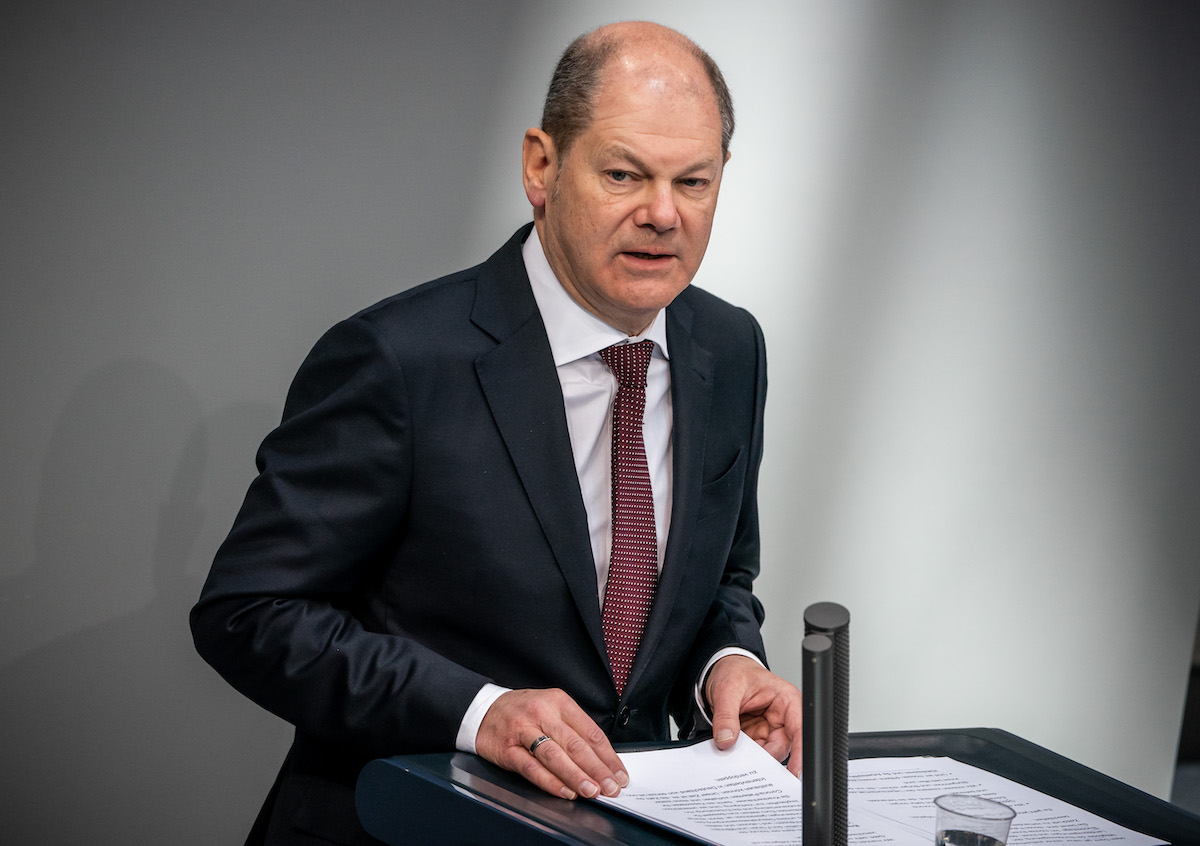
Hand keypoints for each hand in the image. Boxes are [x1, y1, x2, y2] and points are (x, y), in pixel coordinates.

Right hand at [474, 688, 629, 800]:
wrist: (484, 710)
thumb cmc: (523, 712)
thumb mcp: (551, 709)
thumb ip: (574, 730)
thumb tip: (602, 761)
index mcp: (559, 702)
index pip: (590, 732)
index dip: (608, 756)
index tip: (619, 774)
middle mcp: (542, 713)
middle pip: (575, 744)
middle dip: (597, 769)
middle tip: (610, 787)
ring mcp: (523, 730)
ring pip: (554, 756)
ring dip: (576, 776)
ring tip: (592, 791)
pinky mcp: (507, 749)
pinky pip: (531, 767)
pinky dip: (549, 781)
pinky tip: (564, 791)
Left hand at [705, 655, 802, 775]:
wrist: (723, 670)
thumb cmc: (735, 672)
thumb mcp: (727, 689)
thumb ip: (726, 715)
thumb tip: (726, 740)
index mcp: (786, 701)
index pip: (800, 730)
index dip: (801, 753)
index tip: (794, 772)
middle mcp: (782, 718)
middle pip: (781, 748)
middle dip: (764, 759)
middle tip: (747, 767)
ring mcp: (769, 730)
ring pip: (766, 755)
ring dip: (750, 759)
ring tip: (733, 758)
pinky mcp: (756, 737)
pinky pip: (752, 754)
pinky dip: (741, 756)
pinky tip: (731, 755)